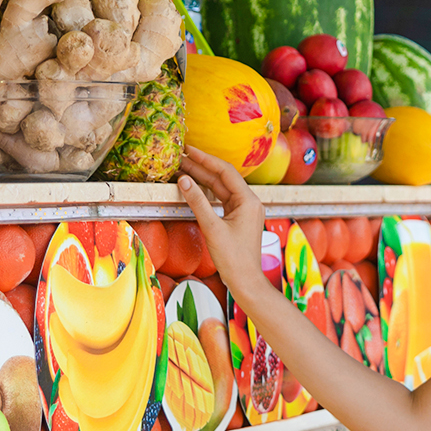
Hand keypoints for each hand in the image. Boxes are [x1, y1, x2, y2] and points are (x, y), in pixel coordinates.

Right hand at [177, 146, 267, 302]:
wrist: (245, 281)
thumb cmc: (233, 259)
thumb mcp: (212, 228)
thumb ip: (198, 202)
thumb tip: (184, 180)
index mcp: (249, 200)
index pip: (225, 171)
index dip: (205, 159)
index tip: (189, 150)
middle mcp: (249, 202)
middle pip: (223, 178)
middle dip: (201, 167)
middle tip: (180, 157)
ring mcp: (244, 210)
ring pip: (221, 188)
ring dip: (202, 179)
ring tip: (182, 169)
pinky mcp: (238, 218)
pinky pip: (221, 199)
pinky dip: (207, 193)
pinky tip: (192, 187)